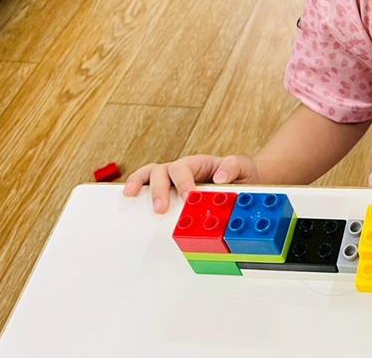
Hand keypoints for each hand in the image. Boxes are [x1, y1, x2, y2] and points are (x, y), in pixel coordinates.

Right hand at [122, 154, 259, 213]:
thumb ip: (233, 167)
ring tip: (130, 196)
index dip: (183, 182)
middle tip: (160, 209)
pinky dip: (137, 189)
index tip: (188, 197)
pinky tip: (128, 200)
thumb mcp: (243, 166)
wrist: (243, 180)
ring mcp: (172, 180)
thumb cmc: (241, 173)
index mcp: (198, 163)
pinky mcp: (168, 192)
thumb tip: (219, 177)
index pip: (184, 169)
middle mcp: (182, 170)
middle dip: (159, 190)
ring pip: (150, 174)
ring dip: (139, 183)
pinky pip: (148, 187)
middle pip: (163, 171)